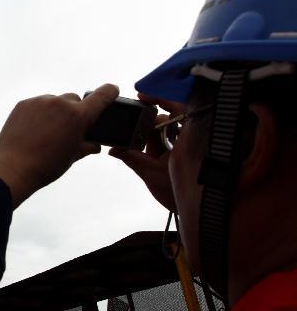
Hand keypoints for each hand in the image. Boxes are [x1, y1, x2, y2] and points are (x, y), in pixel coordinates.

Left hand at [0, 84, 118, 206]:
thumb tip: (95, 146)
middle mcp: (60, 103)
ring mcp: (40, 102)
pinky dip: (38, 114)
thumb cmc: (46, 166)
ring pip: (54, 102)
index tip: (111, 91)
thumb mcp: (72, 157)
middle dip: (74, 111)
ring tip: (46, 132)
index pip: (102, 95)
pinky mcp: (24, 104)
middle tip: (67, 129)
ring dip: (55, 112)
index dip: (109, 92)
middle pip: (74, 100)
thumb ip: (86, 147)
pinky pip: (37, 105)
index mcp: (79, 116)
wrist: (14, 168)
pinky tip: (33, 130)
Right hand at [108, 93, 180, 211]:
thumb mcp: (150, 173)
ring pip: (165, 132)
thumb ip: (131, 158)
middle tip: (133, 133)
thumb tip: (113, 149)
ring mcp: (188, 146)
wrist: (198, 213)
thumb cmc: (178, 192)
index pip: (176, 105)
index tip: (141, 96)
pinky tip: (143, 153)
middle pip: (166, 118)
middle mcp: (189, 137)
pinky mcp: (185, 155)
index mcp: (188, 135)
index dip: (159, 97)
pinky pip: (167, 143)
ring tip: (139, 149)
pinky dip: (154, 145)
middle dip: (147, 124)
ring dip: (149, 137)